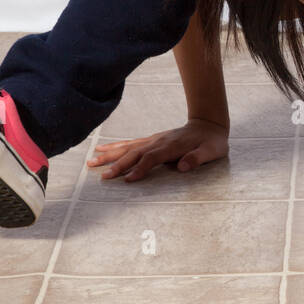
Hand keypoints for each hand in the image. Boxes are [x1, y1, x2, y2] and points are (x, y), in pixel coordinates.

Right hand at [87, 118, 228, 181]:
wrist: (208, 124)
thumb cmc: (211, 142)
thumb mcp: (211, 151)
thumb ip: (197, 158)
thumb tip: (183, 166)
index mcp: (172, 147)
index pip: (152, 158)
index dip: (140, 168)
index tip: (128, 179)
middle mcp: (158, 142)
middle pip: (135, 153)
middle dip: (118, 165)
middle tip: (103, 176)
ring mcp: (153, 139)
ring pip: (128, 148)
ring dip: (110, 155)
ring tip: (91, 162)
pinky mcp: (150, 140)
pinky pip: (129, 143)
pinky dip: (114, 146)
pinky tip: (100, 149)